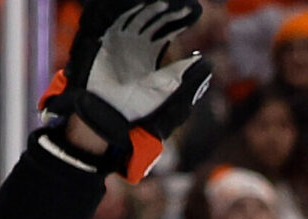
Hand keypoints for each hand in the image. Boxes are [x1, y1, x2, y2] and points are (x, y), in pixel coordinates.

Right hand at [53, 0, 210, 172]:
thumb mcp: (167, 91)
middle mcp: (135, 41)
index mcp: (151, 52)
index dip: (180, 18)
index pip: (167, 28)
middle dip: (167, 8)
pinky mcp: (101, 38)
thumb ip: (185, 76)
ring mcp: (118, 38)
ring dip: (147, 5)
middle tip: (183, 4)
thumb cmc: (139, 109)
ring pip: (134, 13)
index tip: (196, 12)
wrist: (111, 118)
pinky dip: (121, 9)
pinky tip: (136, 3)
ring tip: (165, 1)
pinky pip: (109, 17)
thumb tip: (206, 62)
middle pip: (152, 16)